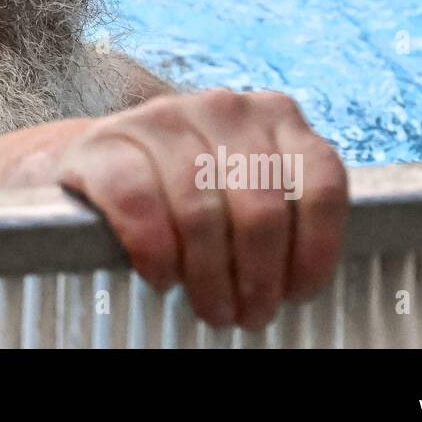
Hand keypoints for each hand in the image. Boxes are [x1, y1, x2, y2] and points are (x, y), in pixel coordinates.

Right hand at [54, 89, 347, 328]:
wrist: (102, 158)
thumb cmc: (190, 187)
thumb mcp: (248, 186)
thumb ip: (281, 210)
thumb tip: (297, 284)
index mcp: (275, 115)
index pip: (319, 184)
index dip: (315, 250)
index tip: (296, 294)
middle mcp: (223, 107)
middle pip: (261, 209)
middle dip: (258, 277)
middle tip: (248, 314)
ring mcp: (161, 118)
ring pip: (201, 213)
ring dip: (209, 277)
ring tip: (210, 307)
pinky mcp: (106, 141)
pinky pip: (139, 204)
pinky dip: (155, 252)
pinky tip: (161, 276)